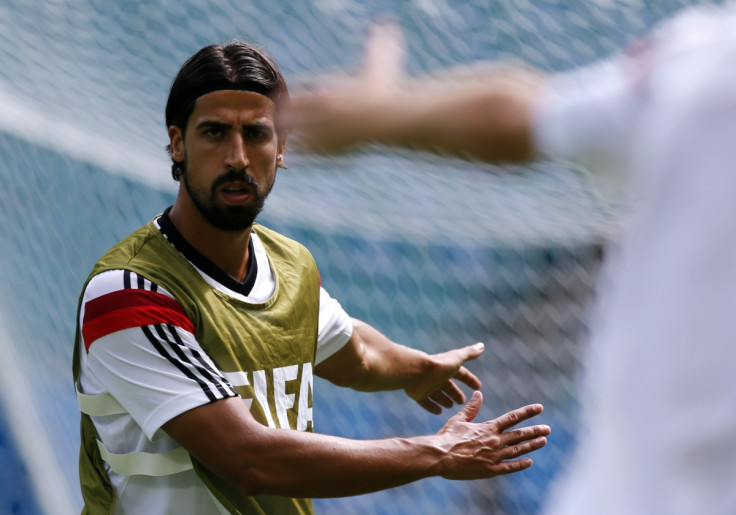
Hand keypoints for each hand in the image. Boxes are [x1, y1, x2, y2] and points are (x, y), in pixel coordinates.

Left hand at [288, 21, 405, 152]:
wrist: (392, 121)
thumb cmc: (385, 91)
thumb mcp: (378, 63)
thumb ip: (376, 44)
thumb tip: (384, 22)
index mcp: (324, 95)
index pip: (296, 97)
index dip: (289, 99)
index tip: (284, 100)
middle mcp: (320, 117)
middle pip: (290, 118)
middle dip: (286, 117)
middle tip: (281, 118)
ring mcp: (326, 136)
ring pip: (298, 139)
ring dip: (294, 136)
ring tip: (292, 136)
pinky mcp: (333, 152)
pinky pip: (312, 155)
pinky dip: (305, 154)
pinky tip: (300, 154)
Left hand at [405, 342, 484, 413]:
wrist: (416, 371)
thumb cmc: (438, 366)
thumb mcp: (457, 359)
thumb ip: (469, 353)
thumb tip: (482, 345)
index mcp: (447, 367)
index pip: (461, 373)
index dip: (469, 379)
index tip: (478, 386)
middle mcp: (437, 376)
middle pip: (448, 385)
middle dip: (455, 392)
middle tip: (462, 401)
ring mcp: (427, 385)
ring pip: (437, 394)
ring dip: (444, 400)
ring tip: (450, 406)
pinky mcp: (418, 393)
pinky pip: (426, 402)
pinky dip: (432, 407)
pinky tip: (438, 412)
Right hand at [437, 391, 549, 478]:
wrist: (440, 456)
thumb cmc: (447, 437)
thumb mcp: (459, 419)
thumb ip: (472, 408)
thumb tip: (479, 393)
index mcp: (488, 428)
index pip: (512, 417)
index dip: (527, 412)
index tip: (539, 408)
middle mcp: (495, 441)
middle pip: (520, 434)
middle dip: (535, 430)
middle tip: (548, 428)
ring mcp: (494, 457)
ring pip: (518, 450)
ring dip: (532, 445)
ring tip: (543, 441)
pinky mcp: (490, 470)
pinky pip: (510, 467)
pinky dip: (521, 464)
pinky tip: (529, 462)